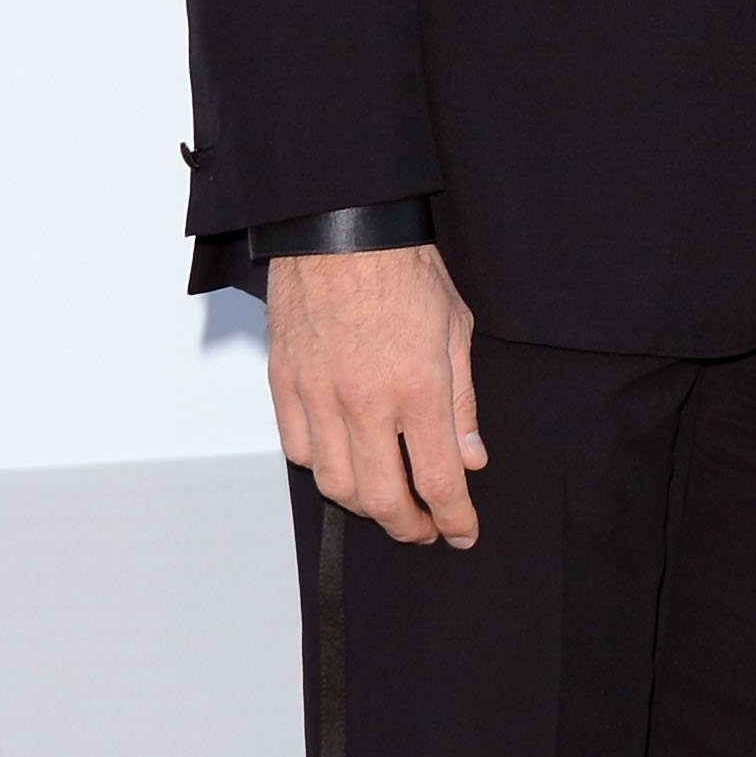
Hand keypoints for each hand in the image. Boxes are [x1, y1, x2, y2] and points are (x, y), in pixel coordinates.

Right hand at [266, 242, 486, 543]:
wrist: (341, 224)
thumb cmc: (403, 266)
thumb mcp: (456, 329)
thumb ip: (463, 403)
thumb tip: (469, 459)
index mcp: (418, 387)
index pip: (437, 481)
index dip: (453, 519)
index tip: (461, 533)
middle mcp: (365, 400)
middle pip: (382, 499)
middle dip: (409, 526)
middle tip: (424, 528)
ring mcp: (318, 394)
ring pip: (335, 484)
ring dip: (364, 505)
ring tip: (386, 502)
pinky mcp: (285, 382)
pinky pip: (299, 449)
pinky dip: (322, 468)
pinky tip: (344, 462)